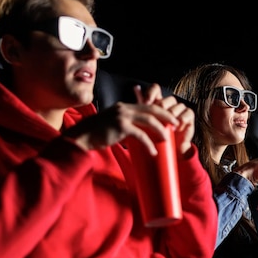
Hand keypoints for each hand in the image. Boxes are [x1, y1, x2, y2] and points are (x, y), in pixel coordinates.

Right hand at [66, 84, 193, 155]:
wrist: (81, 137)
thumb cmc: (96, 134)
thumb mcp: (112, 125)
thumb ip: (125, 125)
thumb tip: (138, 135)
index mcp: (123, 107)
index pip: (146, 106)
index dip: (160, 111)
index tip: (169, 118)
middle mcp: (124, 108)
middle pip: (151, 109)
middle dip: (166, 116)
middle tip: (176, 123)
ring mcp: (122, 116)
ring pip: (148, 120)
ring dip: (160, 130)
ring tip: (167, 139)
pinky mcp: (120, 127)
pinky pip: (140, 135)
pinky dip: (149, 144)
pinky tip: (153, 152)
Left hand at [141, 85, 194, 155]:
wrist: (167, 151)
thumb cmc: (154, 136)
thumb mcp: (145, 122)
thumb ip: (141, 106)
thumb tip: (135, 87)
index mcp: (158, 102)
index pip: (156, 89)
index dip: (151, 92)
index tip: (146, 102)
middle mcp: (170, 105)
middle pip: (168, 98)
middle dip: (162, 105)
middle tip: (157, 115)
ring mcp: (180, 110)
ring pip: (178, 105)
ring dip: (173, 113)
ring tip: (168, 123)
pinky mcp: (189, 117)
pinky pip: (188, 112)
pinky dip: (183, 118)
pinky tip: (177, 124)